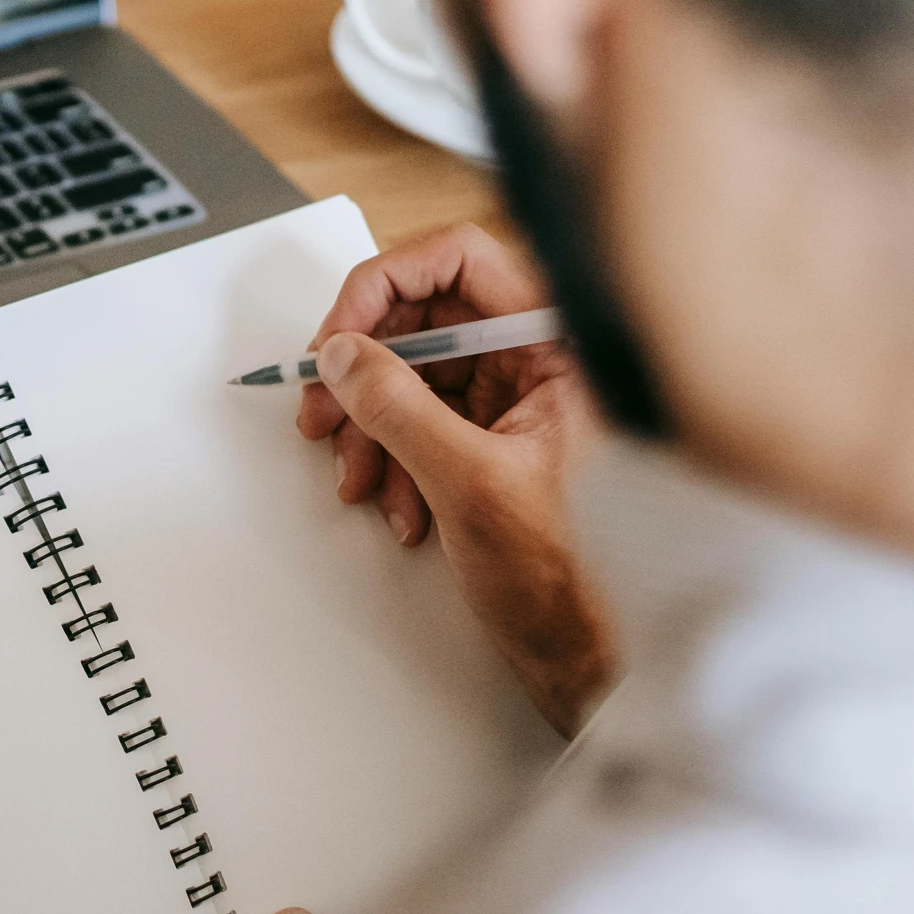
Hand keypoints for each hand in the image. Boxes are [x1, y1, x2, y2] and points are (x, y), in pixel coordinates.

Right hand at [295, 224, 613, 734]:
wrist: (590, 654)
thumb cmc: (573, 579)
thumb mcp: (470, 483)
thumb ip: (400, 408)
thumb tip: (344, 354)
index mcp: (560, 346)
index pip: (461, 259)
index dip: (384, 285)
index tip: (338, 333)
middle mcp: (541, 360)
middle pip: (425, 316)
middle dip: (364, 367)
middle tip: (322, 405)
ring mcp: (517, 400)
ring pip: (414, 373)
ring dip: (369, 423)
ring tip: (356, 472)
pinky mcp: (494, 440)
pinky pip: (420, 420)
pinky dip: (391, 457)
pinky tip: (395, 499)